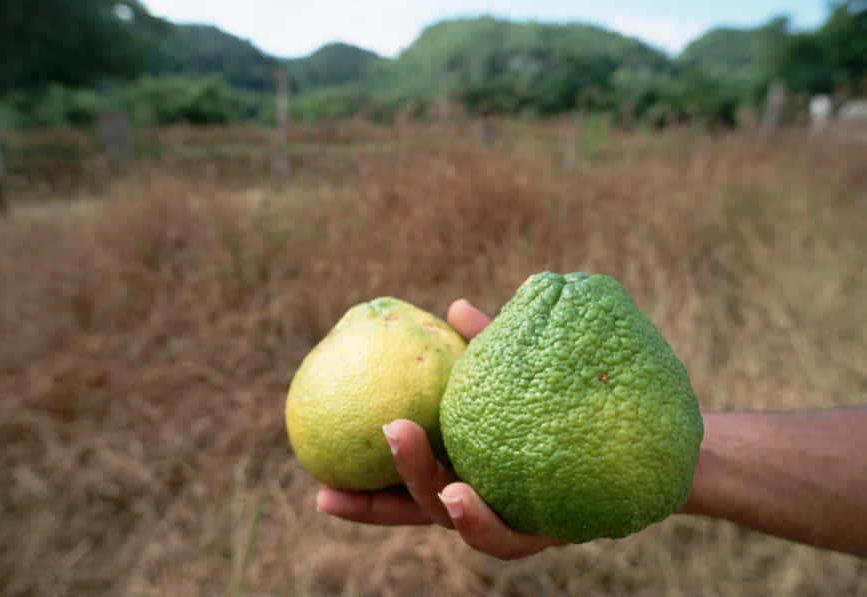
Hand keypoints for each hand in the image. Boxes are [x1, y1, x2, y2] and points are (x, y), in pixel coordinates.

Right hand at [315, 298, 564, 558]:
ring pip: (469, 531)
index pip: (407, 492)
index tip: (321, 493)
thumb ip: (489, 347)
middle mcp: (488, 501)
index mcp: (468, 469)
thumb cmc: (572, 392)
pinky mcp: (556, 531)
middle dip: (388, 502)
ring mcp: (520, 520)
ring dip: (445, 512)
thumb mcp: (526, 365)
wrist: (645, 429)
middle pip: (426, 513)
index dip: (364, 500)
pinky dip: (484, 520)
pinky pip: (515, 535)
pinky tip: (464, 494)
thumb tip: (454, 308)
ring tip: (438, 488)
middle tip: (350, 475)